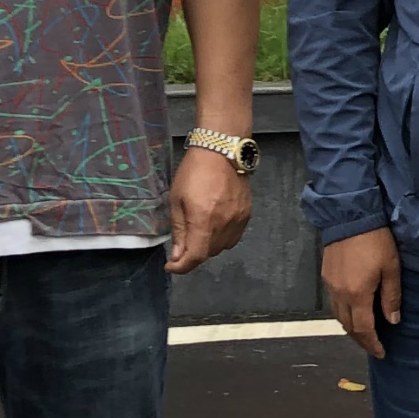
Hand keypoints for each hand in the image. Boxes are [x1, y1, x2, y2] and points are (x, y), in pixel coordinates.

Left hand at [166, 146, 251, 275]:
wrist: (222, 150)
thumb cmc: (193, 172)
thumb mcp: (177, 200)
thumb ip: (179, 230)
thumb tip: (178, 255)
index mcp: (203, 221)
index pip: (195, 257)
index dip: (182, 267)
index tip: (171, 266)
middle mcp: (224, 224)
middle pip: (208, 254)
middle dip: (193, 253)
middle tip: (183, 242)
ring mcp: (238, 220)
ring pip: (222, 247)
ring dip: (208, 246)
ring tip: (199, 232)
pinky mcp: (247, 214)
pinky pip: (234, 237)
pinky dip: (222, 238)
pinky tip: (215, 227)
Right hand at [322, 227, 404, 357]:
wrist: (350, 216)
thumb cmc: (376, 240)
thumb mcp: (391, 267)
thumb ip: (391, 297)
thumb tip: (392, 322)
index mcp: (357, 295)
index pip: (363, 329)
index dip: (372, 344)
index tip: (381, 352)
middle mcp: (340, 294)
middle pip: (347, 326)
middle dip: (361, 340)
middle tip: (373, 346)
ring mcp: (330, 285)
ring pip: (338, 316)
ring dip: (350, 328)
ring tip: (364, 332)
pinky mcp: (326, 276)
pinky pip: (333, 303)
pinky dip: (343, 313)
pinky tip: (353, 311)